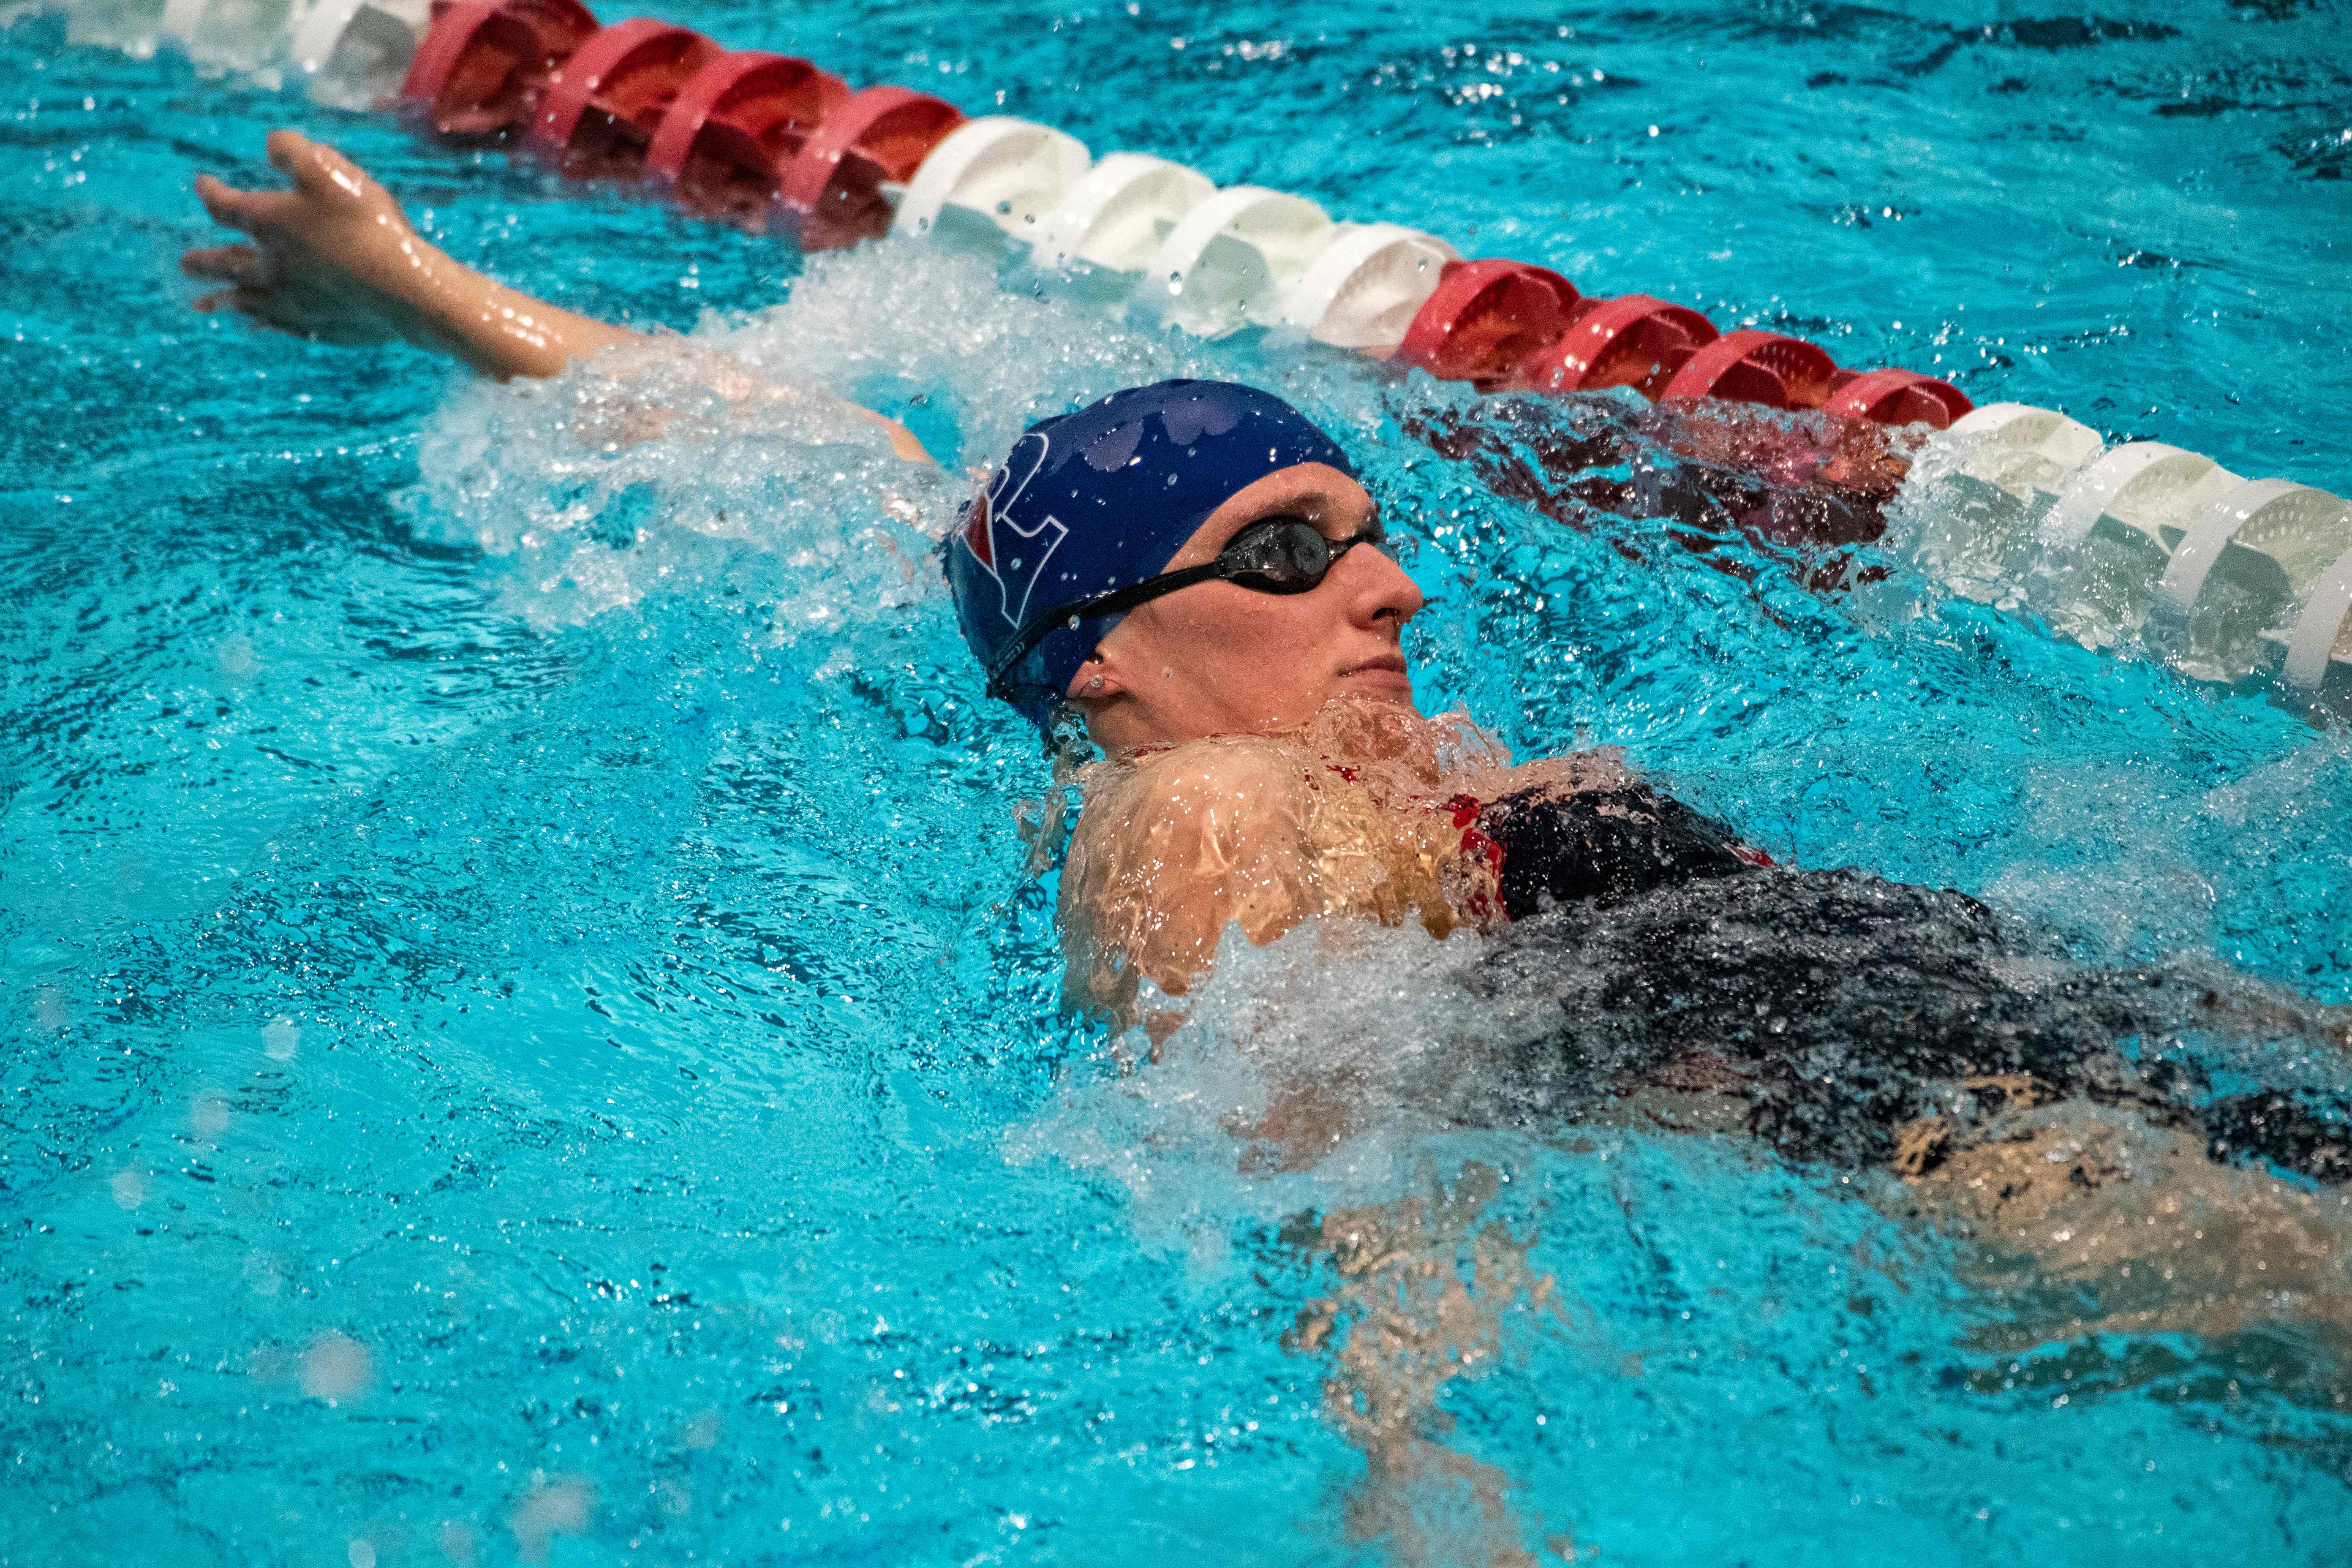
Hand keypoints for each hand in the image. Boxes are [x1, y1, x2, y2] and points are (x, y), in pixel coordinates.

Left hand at [182, 130, 436, 345]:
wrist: (404, 289)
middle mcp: (270, 267)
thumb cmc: (366, 226)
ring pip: (244, 300)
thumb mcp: (329, 169)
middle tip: (185, 264)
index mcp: (267, 224)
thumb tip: (270, 147)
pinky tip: (258, 326)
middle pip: (226, 262)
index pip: (225, 207)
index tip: (202, 184)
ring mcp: (291, 303)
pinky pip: (277, 325)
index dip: (210, 193)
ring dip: (222, 300)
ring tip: (204, 305)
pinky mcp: (316, 328)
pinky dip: (262, 323)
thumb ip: (292, 150)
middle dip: (203, 260)